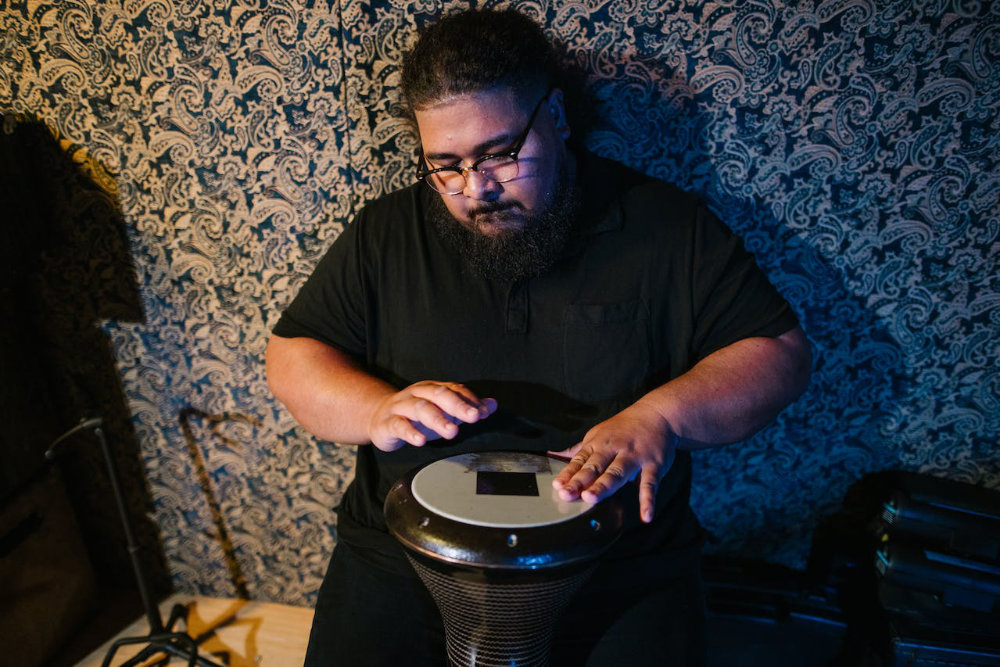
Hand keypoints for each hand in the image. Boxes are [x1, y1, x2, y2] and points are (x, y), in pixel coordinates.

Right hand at [368, 381, 496, 451]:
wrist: (378, 418)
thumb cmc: (415, 416)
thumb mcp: (443, 411)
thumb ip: (466, 408)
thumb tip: (493, 404)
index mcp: (432, 389)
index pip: (454, 390)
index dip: (469, 400)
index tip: (484, 412)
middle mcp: (417, 394)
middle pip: (438, 394)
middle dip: (458, 405)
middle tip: (475, 417)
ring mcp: (402, 407)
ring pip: (420, 408)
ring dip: (438, 419)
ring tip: (453, 432)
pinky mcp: (388, 423)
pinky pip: (399, 426)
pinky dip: (410, 433)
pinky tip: (421, 441)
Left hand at [550, 400, 676, 523]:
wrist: (658, 414)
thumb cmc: (624, 427)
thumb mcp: (598, 434)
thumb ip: (577, 450)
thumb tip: (552, 455)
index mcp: (598, 444)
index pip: (580, 460)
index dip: (568, 474)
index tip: (557, 486)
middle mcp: (614, 449)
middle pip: (595, 467)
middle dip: (581, 480)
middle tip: (568, 494)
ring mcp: (634, 457)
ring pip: (617, 473)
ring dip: (604, 486)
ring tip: (592, 498)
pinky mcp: (654, 465)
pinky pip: (650, 484)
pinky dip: (648, 500)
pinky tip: (645, 515)